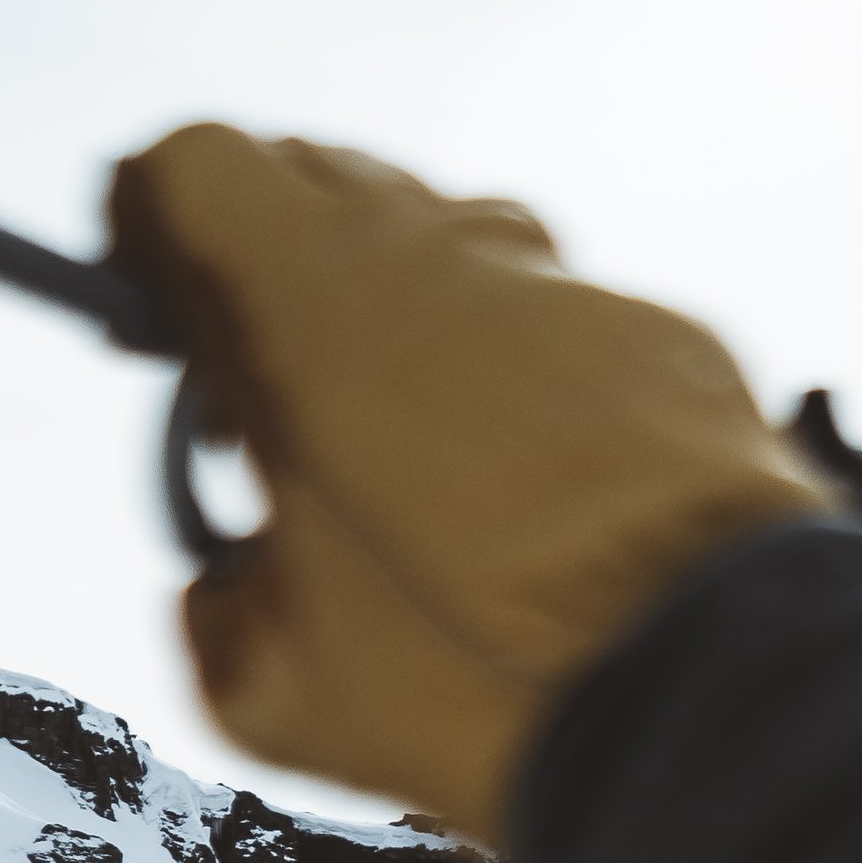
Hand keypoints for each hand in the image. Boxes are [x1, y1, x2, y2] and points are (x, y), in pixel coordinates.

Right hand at [105, 124, 832, 832]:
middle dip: (273, 252)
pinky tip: (538, 480)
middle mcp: (443, 255)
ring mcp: (568, 289)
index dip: (161, 224)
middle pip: (323, 177)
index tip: (156, 308)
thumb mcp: (277, 687)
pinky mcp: (668, 339)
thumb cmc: (469, 685)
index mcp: (311, 297)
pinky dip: (528, 372)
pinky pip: (569, 322)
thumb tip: (223, 591)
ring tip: (398, 428)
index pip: (197, 165)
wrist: (705, 697)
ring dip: (403, 301)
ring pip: (454, 235)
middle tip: (262, 372)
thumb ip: (216, 612)